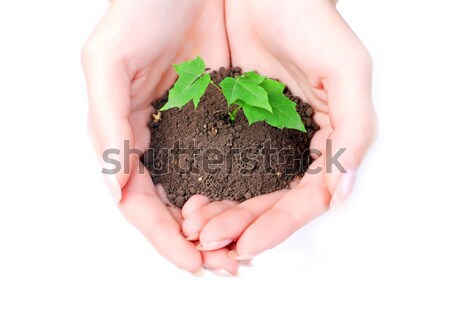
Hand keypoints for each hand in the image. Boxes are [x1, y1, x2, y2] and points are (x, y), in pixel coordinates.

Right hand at [81, 0, 235, 273]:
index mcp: (128, 133)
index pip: (140, 200)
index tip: (190, 261)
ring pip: (200, 191)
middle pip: (172, 205)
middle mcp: (159, 139)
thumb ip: (107, 123)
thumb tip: (116, 185)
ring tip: (240, 248)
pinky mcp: (220, 116)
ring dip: (218, 223)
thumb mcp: (108, 61)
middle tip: (223, 265)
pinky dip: (236, 191)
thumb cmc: (143, 11)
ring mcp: (190, 130)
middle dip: (194, 241)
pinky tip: (251, 209)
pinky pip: (228, 163)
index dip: (162, 235)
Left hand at [187, 0, 376, 258]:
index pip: (304, 199)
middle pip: (269, 202)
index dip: (278, 226)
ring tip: (194, 227)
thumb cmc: (312, 22)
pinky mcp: (234, 125)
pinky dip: (205, 185)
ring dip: (220, 213)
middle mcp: (294, 146)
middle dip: (240, 226)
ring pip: (242, 190)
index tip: (247, 245)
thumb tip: (342, 191)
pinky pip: (218, 164)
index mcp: (325, 141)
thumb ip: (354, 130)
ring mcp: (262, 138)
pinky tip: (188, 197)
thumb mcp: (347, 70)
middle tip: (209, 242)